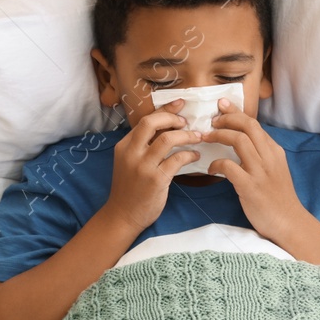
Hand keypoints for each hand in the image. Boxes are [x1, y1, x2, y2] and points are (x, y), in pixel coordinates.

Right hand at [100, 101, 201, 232]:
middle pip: (151, 123)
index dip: (165, 110)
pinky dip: (189, 154)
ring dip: (186, 136)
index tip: (180, 104)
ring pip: (167, 139)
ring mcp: (143, 166)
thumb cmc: (130, 189)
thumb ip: (143, 147)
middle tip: (187, 122)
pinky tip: (195, 156)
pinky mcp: (155, 180)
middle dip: (173, 118)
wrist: (122, 216)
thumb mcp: (129, 163)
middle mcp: (131, 153)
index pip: (145, 120)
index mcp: (124, 146)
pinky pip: (177, 160)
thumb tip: (168, 129)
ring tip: (197, 137)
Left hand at [205, 99, 310, 242]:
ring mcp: (261, 171)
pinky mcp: (250, 187)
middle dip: (227, 118)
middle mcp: (269, 157)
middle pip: (248, 126)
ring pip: (239, 140)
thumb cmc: (278, 198)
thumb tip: (243, 141)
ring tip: (206, 138)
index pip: (254, 124)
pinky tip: (211, 169)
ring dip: (219, 135)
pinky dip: (216, 163)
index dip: (236, 112)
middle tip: (212, 121)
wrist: (289, 223)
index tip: (222, 105)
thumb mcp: (275, 170)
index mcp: (275, 151)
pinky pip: (229, 166)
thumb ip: (262, 155)